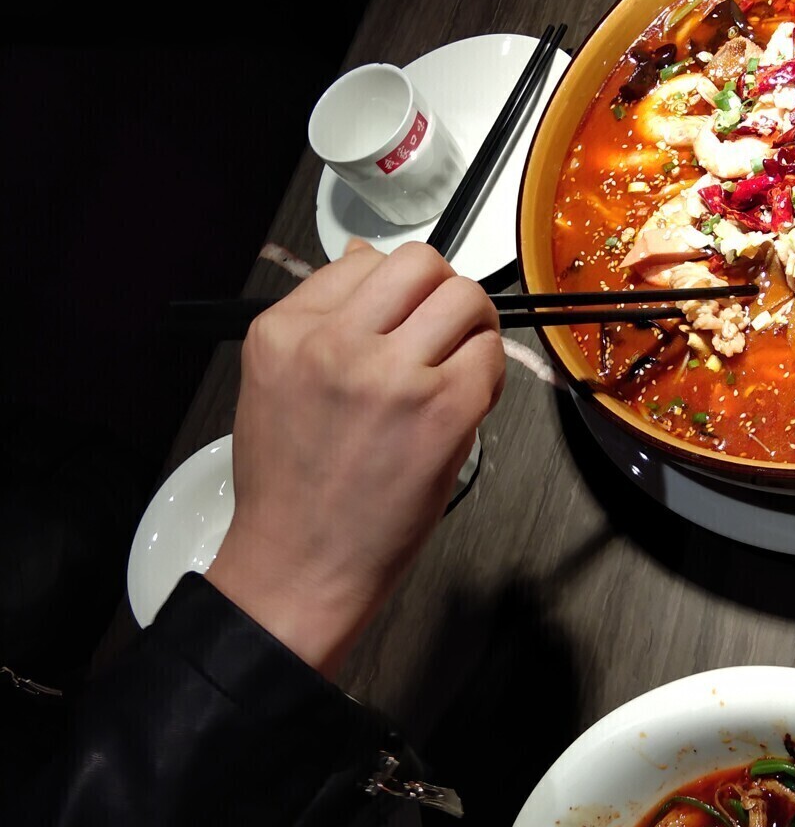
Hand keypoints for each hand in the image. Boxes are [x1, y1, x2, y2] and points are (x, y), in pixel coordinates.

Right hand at [205, 242, 504, 677]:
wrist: (297, 566)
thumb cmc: (289, 489)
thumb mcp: (273, 383)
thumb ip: (318, 318)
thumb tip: (362, 260)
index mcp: (284, 331)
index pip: (361, 261)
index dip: (393, 289)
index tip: (401, 319)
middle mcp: (335, 343)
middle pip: (419, 264)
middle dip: (441, 290)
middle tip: (445, 328)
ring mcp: (392, 374)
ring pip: (464, 299)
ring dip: (472, 327)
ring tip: (458, 364)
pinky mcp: (443, 410)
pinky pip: (489, 357)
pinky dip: (488, 374)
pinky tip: (466, 403)